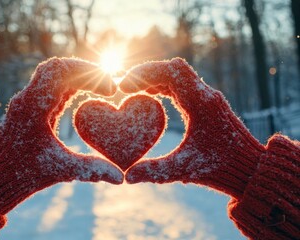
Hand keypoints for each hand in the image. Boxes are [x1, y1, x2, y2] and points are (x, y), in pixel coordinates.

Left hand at [0, 57, 122, 213]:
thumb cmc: (22, 174)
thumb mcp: (59, 170)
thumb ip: (91, 171)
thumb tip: (121, 178)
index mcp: (33, 107)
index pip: (61, 71)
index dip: (90, 74)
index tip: (112, 90)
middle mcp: (28, 98)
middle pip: (58, 66)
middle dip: (87, 71)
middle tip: (110, 85)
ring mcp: (28, 101)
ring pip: (55, 74)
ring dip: (80, 76)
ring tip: (103, 88)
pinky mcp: (31, 107)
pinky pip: (53, 86)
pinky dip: (73, 85)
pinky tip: (88, 94)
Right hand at [120, 58, 264, 199]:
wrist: (251, 168)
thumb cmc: (222, 168)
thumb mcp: (184, 169)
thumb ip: (154, 172)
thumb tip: (126, 177)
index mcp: (200, 103)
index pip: (170, 71)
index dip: (144, 73)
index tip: (124, 86)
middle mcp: (205, 94)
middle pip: (172, 68)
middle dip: (146, 74)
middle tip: (124, 87)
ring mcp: (207, 97)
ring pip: (177, 75)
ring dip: (154, 79)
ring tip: (134, 92)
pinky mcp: (207, 103)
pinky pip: (182, 86)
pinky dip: (164, 87)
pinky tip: (152, 98)